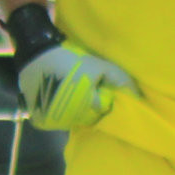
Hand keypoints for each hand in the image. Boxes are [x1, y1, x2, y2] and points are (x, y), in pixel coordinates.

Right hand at [16, 41, 139, 129]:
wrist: (36, 53)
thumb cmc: (72, 58)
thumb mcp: (100, 65)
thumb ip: (120, 81)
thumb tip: (138, 98)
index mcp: (85, 106)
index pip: (103, 110)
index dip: (101, 97)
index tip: (95, 84)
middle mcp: (68, 119)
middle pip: (87, 118)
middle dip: (89, 106)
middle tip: (82, 87)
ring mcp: (52, 121)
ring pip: (72, 121)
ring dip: (73, 111)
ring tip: (69, 92)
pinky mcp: (39, 120)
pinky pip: (55, 122)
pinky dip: (58, 114)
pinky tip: (57, 98)